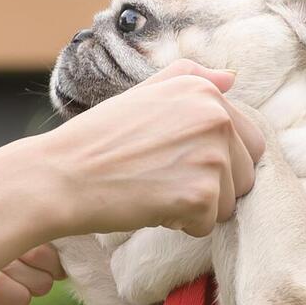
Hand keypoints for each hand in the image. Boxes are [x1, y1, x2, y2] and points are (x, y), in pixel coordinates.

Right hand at [37, 61, 266, 237]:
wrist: (59, 177)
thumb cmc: (94, 140)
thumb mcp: (143, 94)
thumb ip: (190, 79)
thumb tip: (231, 79)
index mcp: (204, 91)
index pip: (246, 140)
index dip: (212, 160)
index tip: (171, 161)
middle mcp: (216, 117)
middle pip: (245, 173)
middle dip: (211, 185)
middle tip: (161, 179)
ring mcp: (211, 156)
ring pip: (230, 202)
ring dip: (195, 207)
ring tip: (153, 191)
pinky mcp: (202, 194)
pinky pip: (207, 224)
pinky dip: (180, 225)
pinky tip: (148, 205)